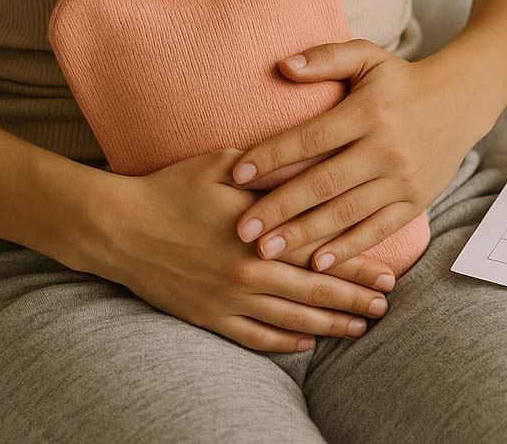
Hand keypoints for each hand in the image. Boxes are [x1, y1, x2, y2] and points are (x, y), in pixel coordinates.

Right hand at [74, 148, 392, 353]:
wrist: (119, 227)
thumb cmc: (171, 188)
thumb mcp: (221, 165)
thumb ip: (267, 170)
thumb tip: (308, 162)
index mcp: (257, 232)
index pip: (319, 252)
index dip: (356, 264)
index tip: (387, 271)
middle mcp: (248, 271)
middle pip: (313, 291)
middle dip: (354, 300)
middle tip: (386, 305)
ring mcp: (228, 299)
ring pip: (291, 321)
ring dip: (329, 326)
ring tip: (359, 328)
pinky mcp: (208, 316)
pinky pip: (255, 337)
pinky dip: (284, 344)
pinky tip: (306, 344)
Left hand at [225, 39, 475, 272]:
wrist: (462, 102)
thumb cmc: (401, 79)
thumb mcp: (367, 57)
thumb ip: (325, 58)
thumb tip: (282, 66)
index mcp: (367, 112)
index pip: (311, 138)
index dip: (272, 156)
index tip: (237, 173)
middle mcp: (384, 148)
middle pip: (323, 183)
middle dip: (279, 208)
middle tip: (240, 229)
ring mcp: (402, 179)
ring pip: (346, 213)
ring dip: (304, 234)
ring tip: (266, 251)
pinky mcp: (415, 202)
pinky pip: (378, 229)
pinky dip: (349, 248)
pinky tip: (318, 261)